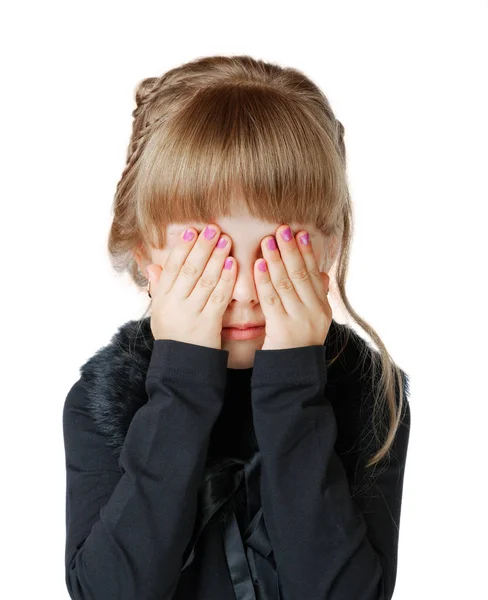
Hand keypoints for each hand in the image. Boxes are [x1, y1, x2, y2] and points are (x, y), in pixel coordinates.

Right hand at [146, 224, 235, 349]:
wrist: (181, 367)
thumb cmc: (172, 337)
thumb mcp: (159, 314)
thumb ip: (158, 288)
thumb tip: (152, 266)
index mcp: (162, 299)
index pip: (172, 267)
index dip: (182, 247)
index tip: (192, 231)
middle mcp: (174, 304)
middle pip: (189, 269)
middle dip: (202, 246)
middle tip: (213, 228)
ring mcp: (191, 313)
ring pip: (205, 280)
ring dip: (217, 258)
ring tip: (225, 240)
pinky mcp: (208, 323)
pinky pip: (219, 297)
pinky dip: (226, 279)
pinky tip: (233, 264)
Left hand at [254, 224, 331, 350]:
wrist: (294, 378)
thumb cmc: (298, 348)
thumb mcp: (314, 323)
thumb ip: (316, 298)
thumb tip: (322, 275)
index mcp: (323, 308)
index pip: (314, 274)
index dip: (307, 252)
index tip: (299, 233)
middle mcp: (315, 312)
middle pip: (301, 274)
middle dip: (291, 250)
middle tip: (282, 229)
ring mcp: (300, 320)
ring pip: (287, 283)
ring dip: (276, 259)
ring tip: (267, 240)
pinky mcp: (282, 329)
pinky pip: (272, 299)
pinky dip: (264, 280)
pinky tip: (258, 265)